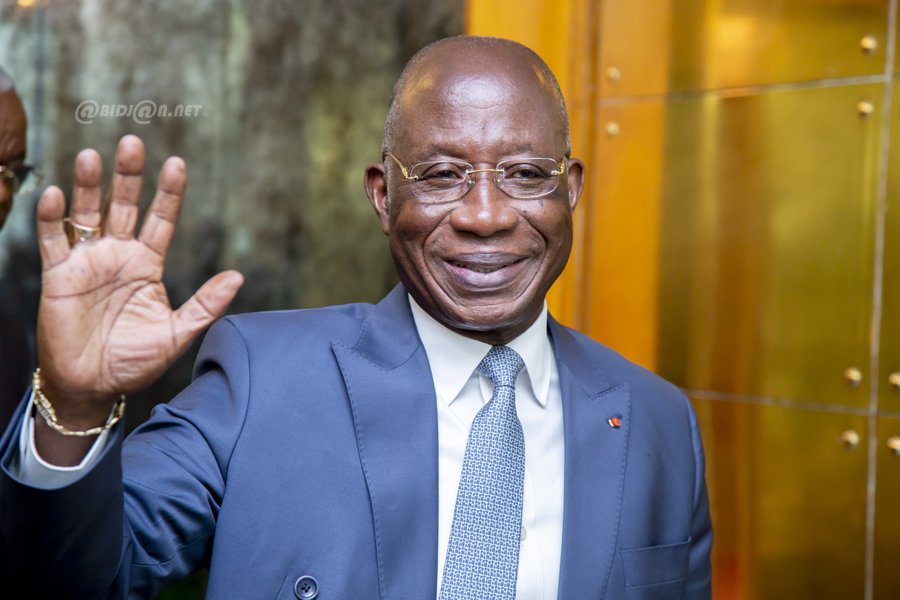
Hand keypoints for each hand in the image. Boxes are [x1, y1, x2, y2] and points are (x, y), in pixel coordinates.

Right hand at [35, 135, 243, 433]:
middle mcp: (118, 255)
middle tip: (132, 143)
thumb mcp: (177, 333)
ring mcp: (87, 262)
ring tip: (92, 156)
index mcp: (148, 264)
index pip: (161, 219)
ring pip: (87, 214)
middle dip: (128, 175)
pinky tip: (58, 196)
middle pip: (124, 205)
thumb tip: (239, 277)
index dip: (168, 193)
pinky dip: (53, 218)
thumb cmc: (135, 362)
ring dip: (88, 186)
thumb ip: (205, 305)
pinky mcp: (58, 275)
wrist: (93, 386)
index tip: (177, 164)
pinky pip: (53, 240)